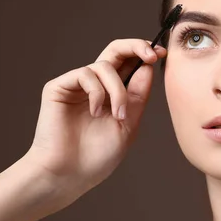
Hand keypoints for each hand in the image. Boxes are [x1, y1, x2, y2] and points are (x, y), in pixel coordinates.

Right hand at [23, 39, 165, 205]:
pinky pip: (85, 74)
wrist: (70, 175)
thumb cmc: (98, 156)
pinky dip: (97, 92)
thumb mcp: (129, 123)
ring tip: (118, 115)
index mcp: (113, 93)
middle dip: (136, 46)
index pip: (130, 63)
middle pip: (115, 49)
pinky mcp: (59, 87)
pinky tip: (95, 113)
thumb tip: (148, 66)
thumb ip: (138, 96)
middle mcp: (96, 85)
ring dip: (118, 90)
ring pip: (105, 65)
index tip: (162, 54)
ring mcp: (77, 85)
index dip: (145, 53)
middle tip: (152, 55)